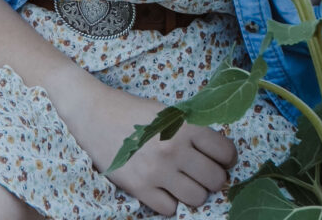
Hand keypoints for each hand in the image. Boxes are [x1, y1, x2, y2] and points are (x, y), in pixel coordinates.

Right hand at [73, 81, 236, 215]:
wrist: (94, 114)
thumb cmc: (132, 111)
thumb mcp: (167, 112)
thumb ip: (191, 130)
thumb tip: (217, 155)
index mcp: (184, 125)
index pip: (225, 152)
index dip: (227, 158)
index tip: (221, 160)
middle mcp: (174, 149)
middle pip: (215, 180)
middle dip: (212, 178)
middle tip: (201, 173)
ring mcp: (157, 171)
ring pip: (197, 198)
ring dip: (193, 192)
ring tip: (182, 181)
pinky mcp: (140, 189)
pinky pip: (171, 210)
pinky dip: (169, 202)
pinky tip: (162, 188)